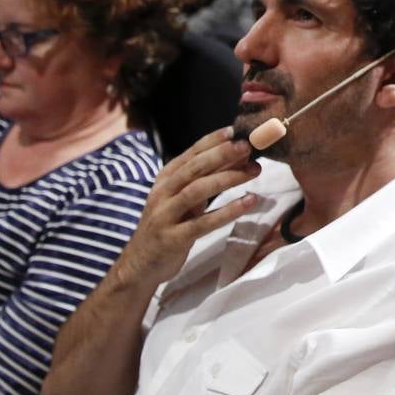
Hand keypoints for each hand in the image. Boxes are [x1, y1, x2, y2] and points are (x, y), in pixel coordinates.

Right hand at [111, 128, 261, 289]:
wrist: (139, 264)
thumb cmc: (168, 225)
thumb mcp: (183, 199)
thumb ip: (205, 179)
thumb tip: (238, 157)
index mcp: (165, 179)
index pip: (190, 154)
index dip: (212, 141)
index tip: (235, 130)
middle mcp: (163, 193)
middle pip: (193, 168)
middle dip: (221, 154)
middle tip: (247, 146)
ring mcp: (165, 215)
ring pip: (196, 191)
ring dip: (227, 178)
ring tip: (254, 170)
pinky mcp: (172, 239)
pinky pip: (202, 223)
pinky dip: (227, 211)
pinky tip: (249, 202)